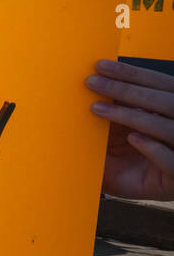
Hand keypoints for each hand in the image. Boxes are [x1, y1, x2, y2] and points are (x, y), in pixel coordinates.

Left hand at [87, 59, 173, 199]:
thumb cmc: (137, 159)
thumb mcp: (122, 133)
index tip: (100, 66)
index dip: (131, 74)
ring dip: (133, 116)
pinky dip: (154, 149)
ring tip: (98, 109)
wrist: (155, 189)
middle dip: (127, 90)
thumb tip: (90, 86)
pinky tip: (133, 138)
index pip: (160, 84)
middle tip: (92, 82)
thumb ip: (114, 113)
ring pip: (168, 129)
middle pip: (165, 102)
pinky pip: (172, 161)